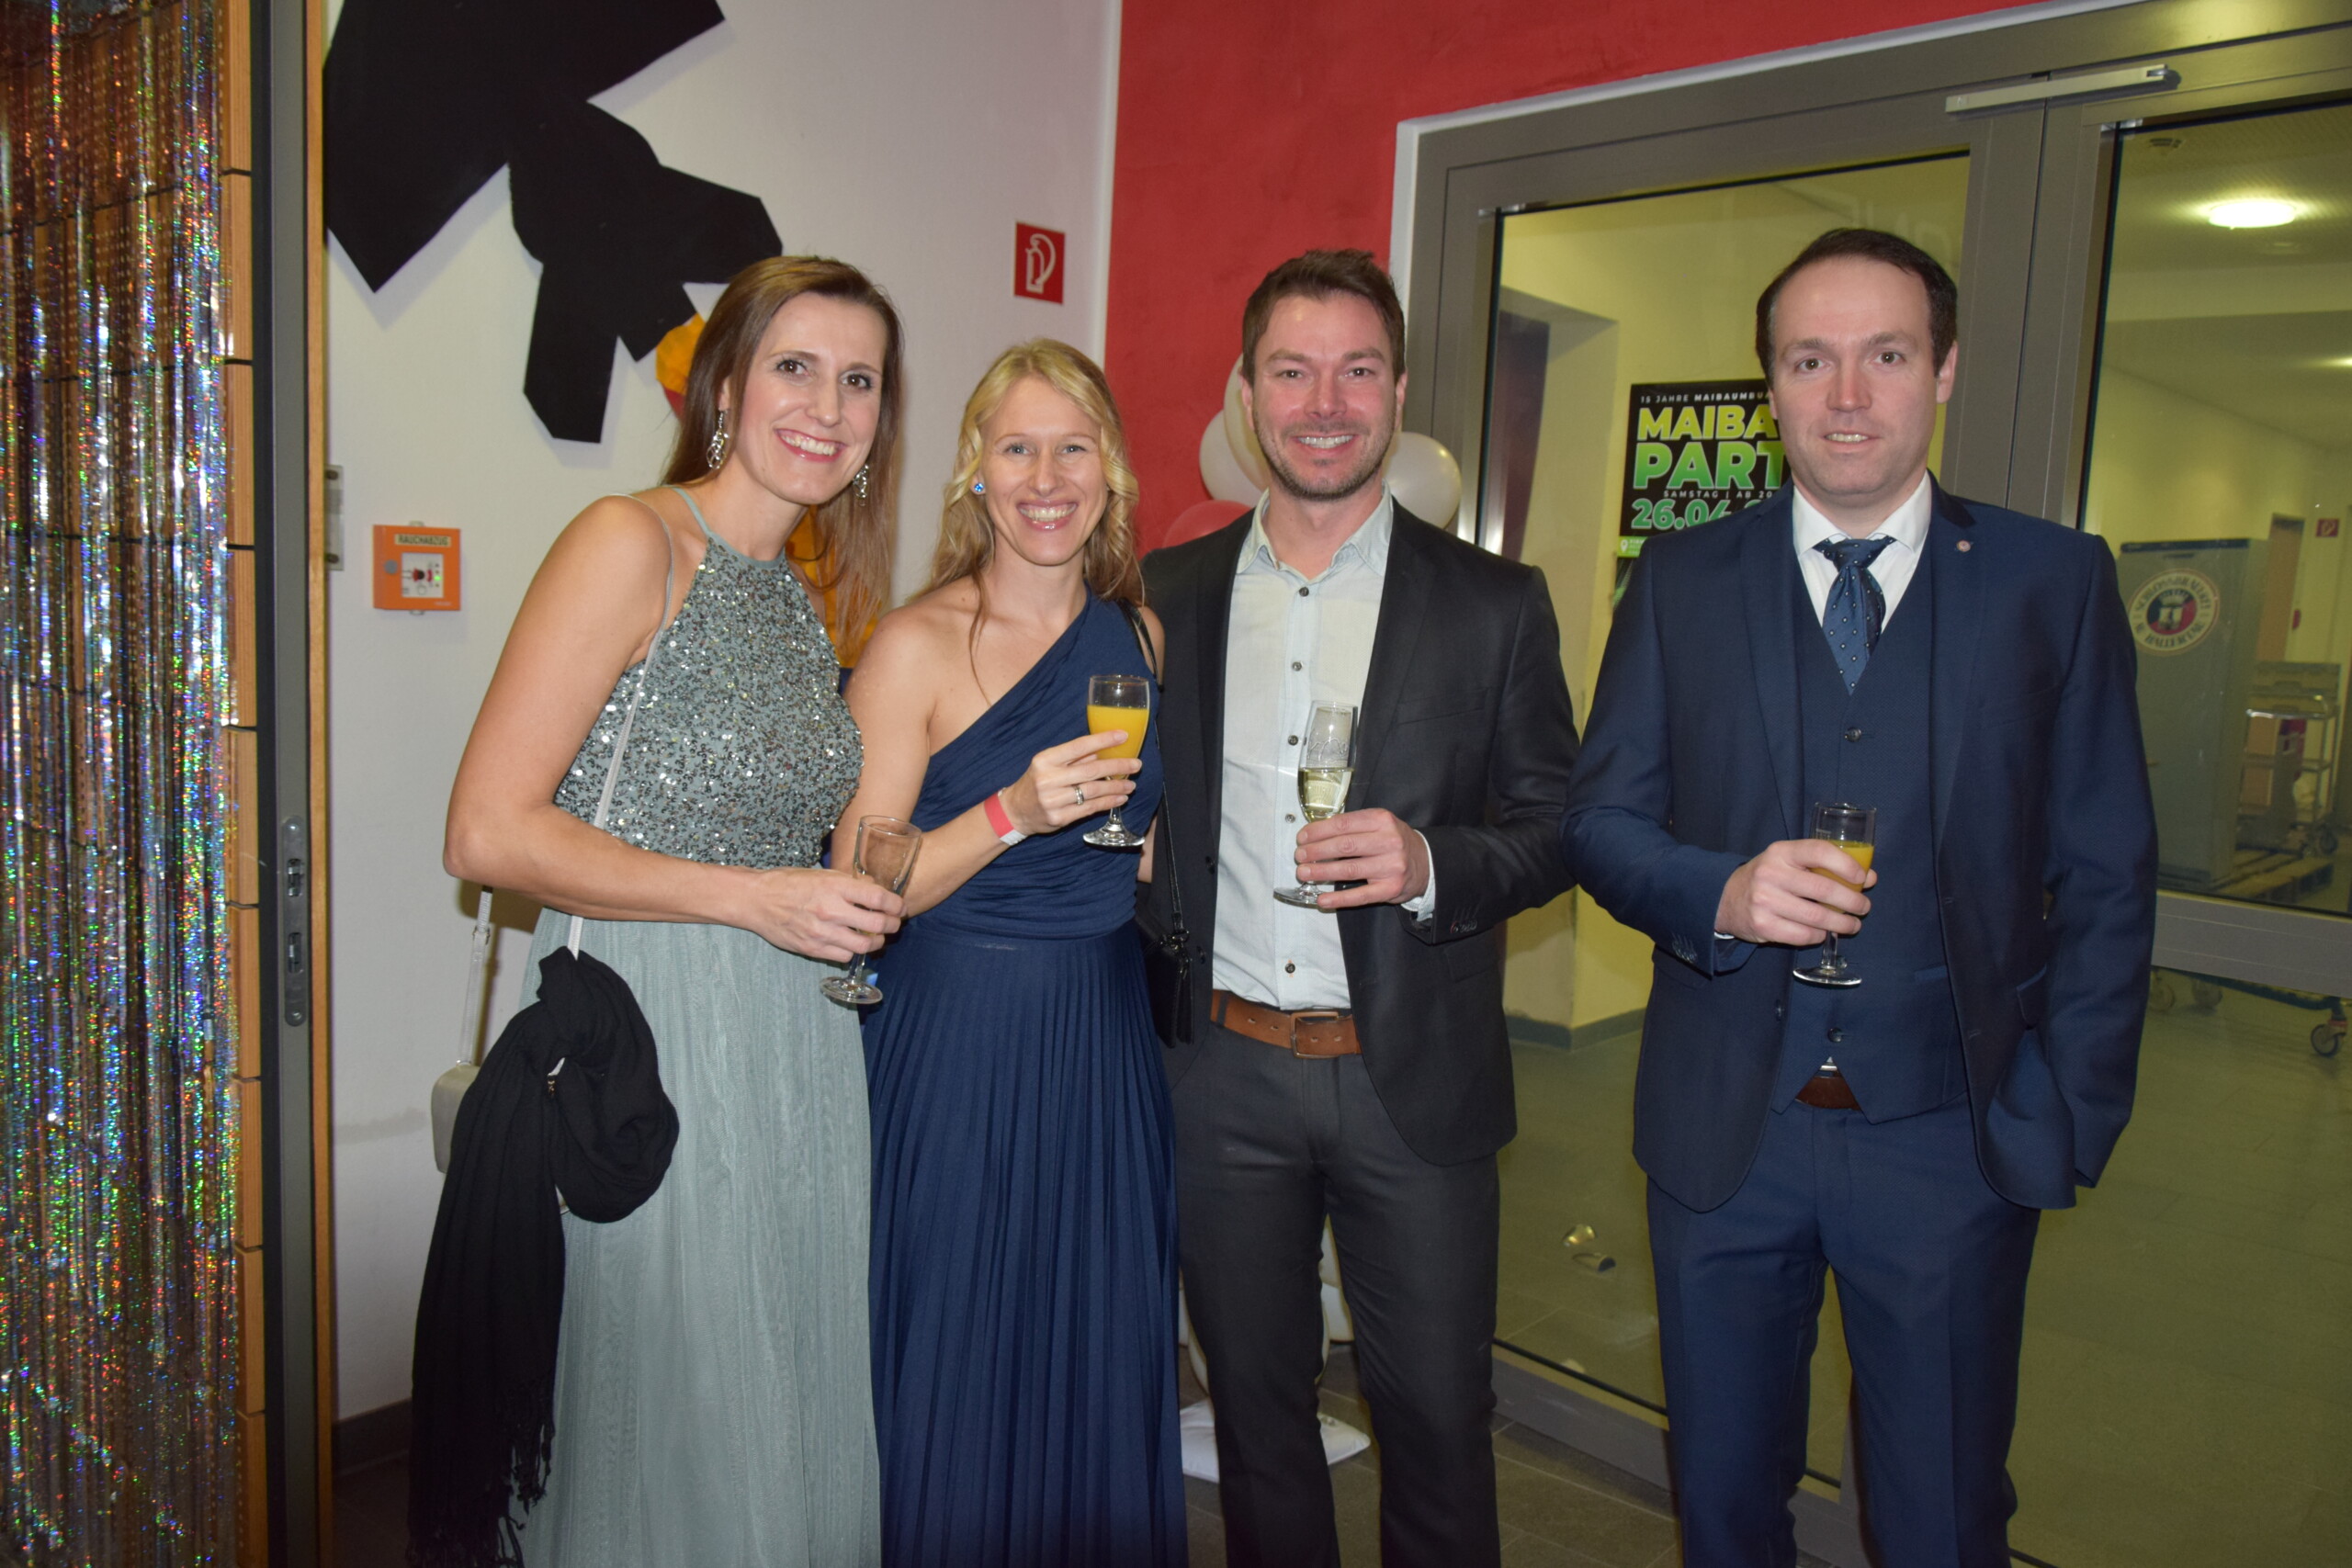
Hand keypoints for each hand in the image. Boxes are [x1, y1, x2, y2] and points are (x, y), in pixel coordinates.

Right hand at [738, 867, 903, 961]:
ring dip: (876, 943)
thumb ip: (850, 884)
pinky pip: (844, 956)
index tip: (899, 907)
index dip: (896, 905)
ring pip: (863, 945)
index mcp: (835, 886)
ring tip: (876, 937)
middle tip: (893, 923)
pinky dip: (853, 951)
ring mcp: (821, 932)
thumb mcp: (823, 874)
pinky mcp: (812, 949)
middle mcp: (830, 910)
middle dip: (892, 925)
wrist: (757, 900)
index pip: (878, 899)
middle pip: (877, 925)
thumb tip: (876, 891)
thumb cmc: (790, 883)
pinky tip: (852, 943)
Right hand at [1000, 732, 1141, 835]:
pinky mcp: (1059, 818)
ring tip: (1131, 784)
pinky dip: (1107, 803)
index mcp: (1045, 760)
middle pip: (1090, 771)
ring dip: (1116, 788)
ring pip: (1092, 791)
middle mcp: (1048, 779)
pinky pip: (1089, 809)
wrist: (1015, 811)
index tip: (1123, 736)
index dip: (1103, 740)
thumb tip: (1103, 751)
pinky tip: (1119, 799)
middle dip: (1117, 766)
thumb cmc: (1036, 782)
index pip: (1079, 746)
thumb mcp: (1048, 764)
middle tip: (1136, 765)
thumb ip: (1074, 758)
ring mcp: (1053, 800)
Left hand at [1297, 808, 1428, 909]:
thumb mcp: (1378, 824)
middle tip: (1299, 856)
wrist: (1425, 862)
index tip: (1302, 837)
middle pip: (1345, 846)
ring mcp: (1391, 866)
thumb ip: (1352, 826)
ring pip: (1349, 870)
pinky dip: (1339, 899)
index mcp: (1382, 820)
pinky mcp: (1391, 888)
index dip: (1319, 831)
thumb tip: (1315, 834)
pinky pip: (1361, 896)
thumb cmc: (1393, 841)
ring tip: (1304, 873)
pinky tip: (1322, 899)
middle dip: (1316, 851)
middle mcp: (1389, 841)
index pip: (1343, 824)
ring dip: (1322, 872)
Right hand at [1713, 839, 1875, 947]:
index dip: (1846, 864)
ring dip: (1841, 923)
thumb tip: (1868, 878)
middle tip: (1863, 907)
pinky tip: (1824, 932)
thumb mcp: (1790, 862)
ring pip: (1816, 916)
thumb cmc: (1770, 878)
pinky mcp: (1762, 925)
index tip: (1863, 878)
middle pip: (1823, 889)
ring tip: (1852, 924)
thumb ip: (1825, 866)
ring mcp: (1765, 901)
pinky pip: (1802, 935)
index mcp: (1781, 852)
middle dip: (1851, 901)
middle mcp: (1771, 874)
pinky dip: (1819, 935)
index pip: (1818, 851)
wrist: (1727, 898)